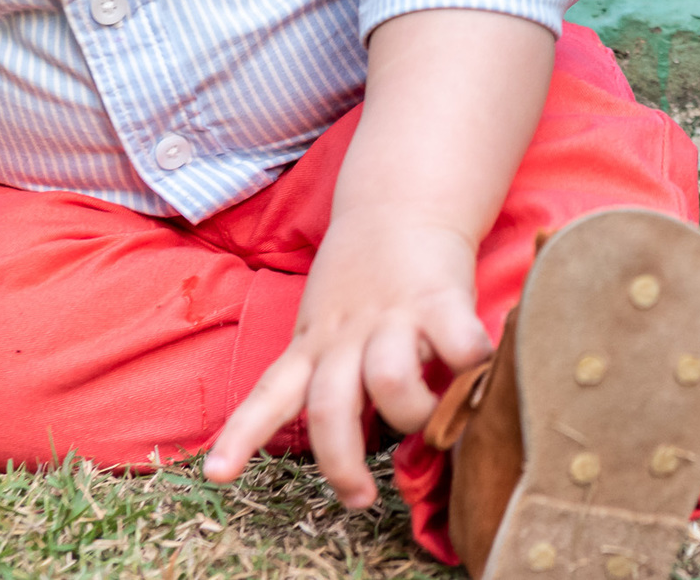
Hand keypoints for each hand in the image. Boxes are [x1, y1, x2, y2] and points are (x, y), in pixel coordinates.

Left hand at [204, 209, 491, 507]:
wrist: (399, 201)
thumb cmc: (366, 276)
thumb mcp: (331, 323)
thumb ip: (341, 379)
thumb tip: (361, 453)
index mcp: (314, 343)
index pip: (269, 394)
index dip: (243, 435)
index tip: (216, 475)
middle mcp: (345, 334)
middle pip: (330, 406)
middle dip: (342, 461)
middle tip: (359, 497)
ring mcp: (392, 316)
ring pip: (387, 379)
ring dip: (411, 414)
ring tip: (433, 428)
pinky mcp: (439, 297)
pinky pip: (458, 345)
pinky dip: (472, 369)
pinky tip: (483, 376)